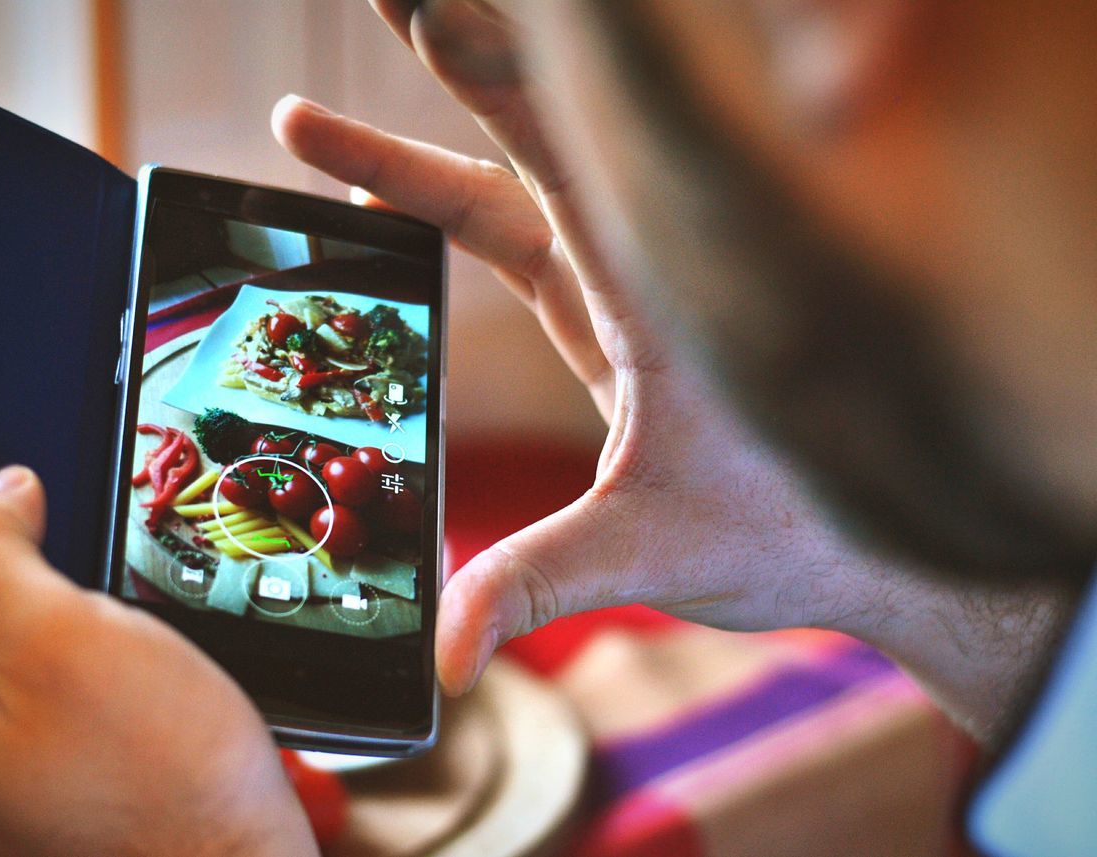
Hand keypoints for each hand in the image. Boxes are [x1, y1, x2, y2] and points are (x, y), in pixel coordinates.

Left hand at [0, 466, 317, 856]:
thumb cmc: (154, 774)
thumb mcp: (60, 632)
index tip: (65, 569)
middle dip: (48, 595)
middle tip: (110, 631)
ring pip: (18, 648)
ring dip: (79, 637)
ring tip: (130, 671)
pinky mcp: (28, 782)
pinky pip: (48, 694)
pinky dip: (94, 680)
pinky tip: (134, 703)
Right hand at [273, 0, 874, 690]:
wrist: (867, 547)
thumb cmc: (792, 530)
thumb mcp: (649, 551)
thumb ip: (534, 584)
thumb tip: (446, 654)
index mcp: (662, 291)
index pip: (565, 152)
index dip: (495, 72)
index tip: (425, 7)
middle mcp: (642, 267)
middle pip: (532, 137)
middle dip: (456, 58)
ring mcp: (618, 288)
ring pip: (506, 189)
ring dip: (411, 157)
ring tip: (310, 133)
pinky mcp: (603, 318)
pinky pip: (512, 238)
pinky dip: (443, 209)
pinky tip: (384, 205)